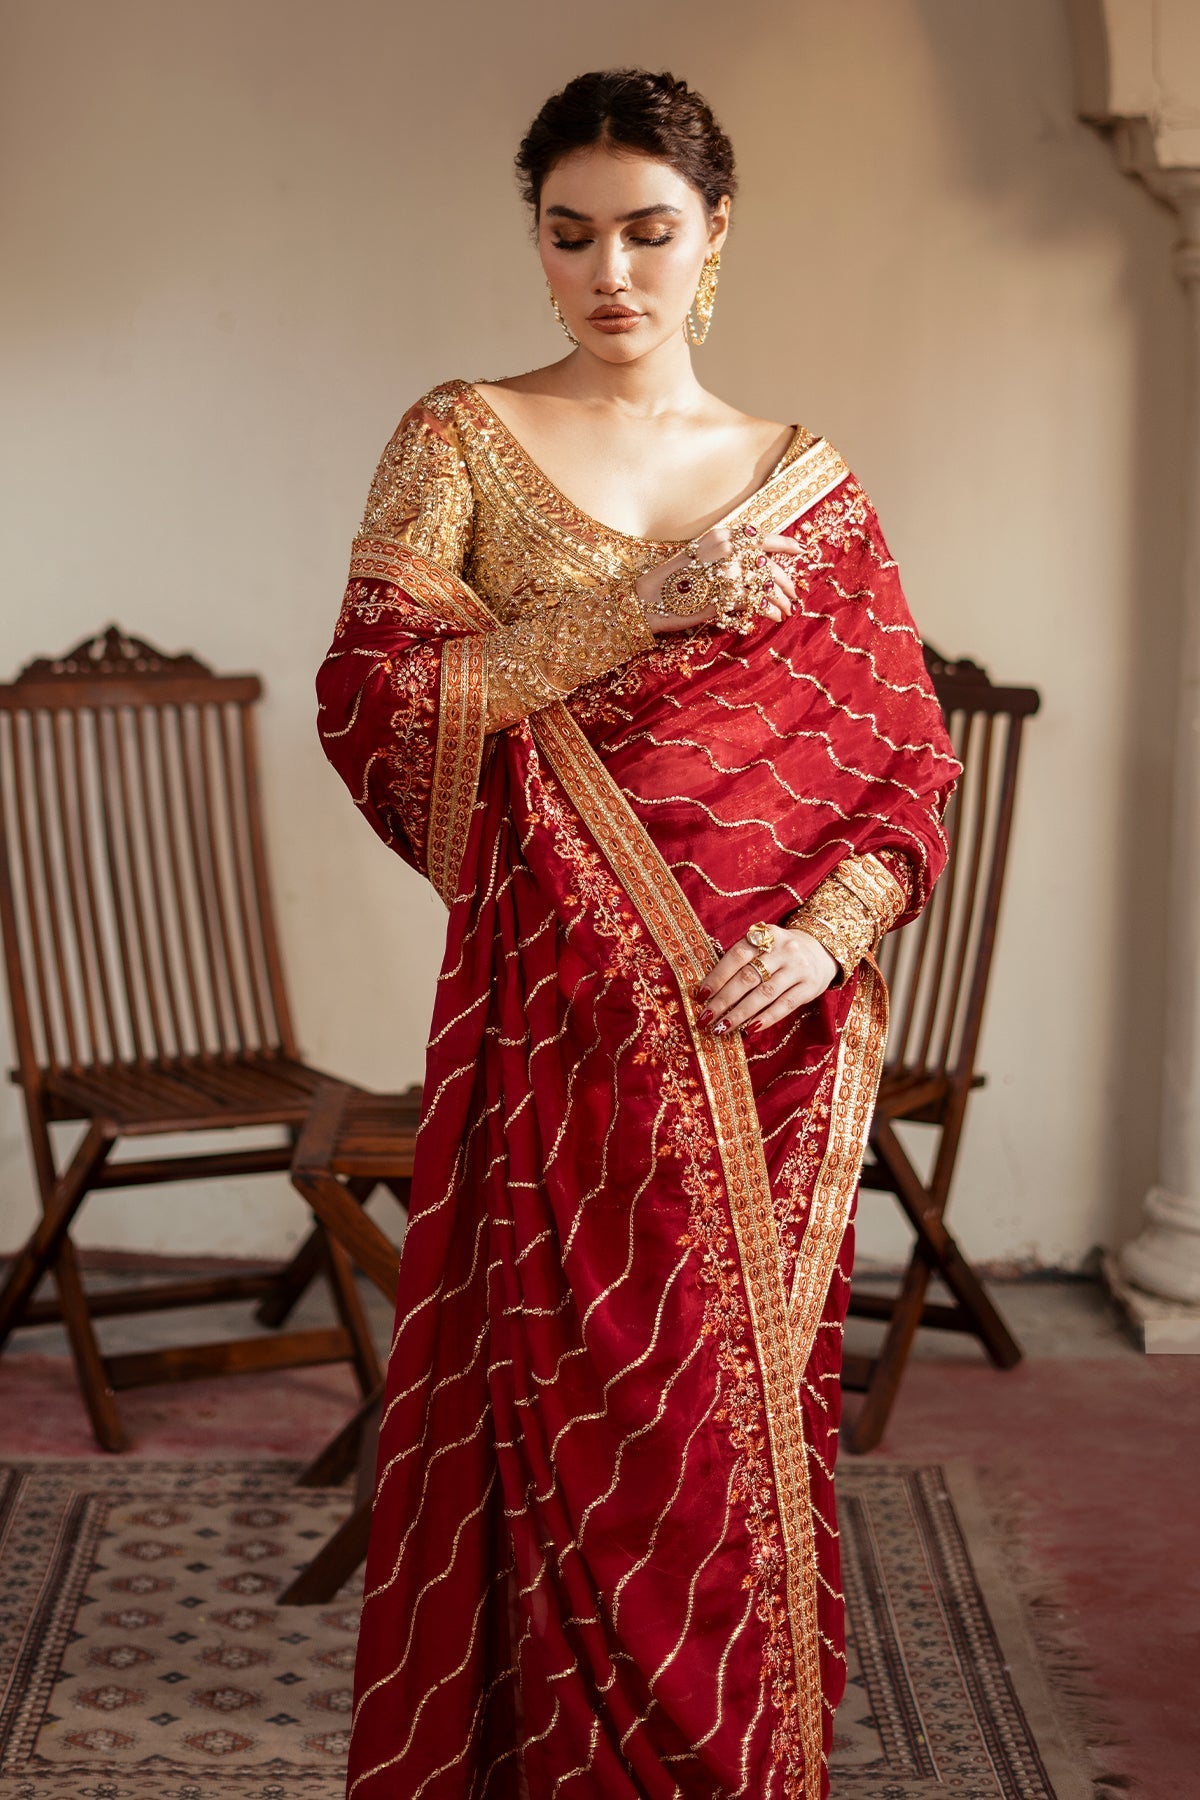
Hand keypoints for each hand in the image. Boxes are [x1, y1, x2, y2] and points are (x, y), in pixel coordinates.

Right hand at [636, 528, 802, 635]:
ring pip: (766, 583)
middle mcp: (728, 548)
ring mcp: (728, 569)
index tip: (800, 550)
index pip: (761, 536)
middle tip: (794, 593)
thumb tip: (751, 567)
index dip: (784, 543)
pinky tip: (775, 617)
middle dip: (785, 581)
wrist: (648, 598)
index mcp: (721, 536)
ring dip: (781, 598)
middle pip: (768, 563)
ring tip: (787, 610)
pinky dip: (769, 610)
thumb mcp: (698, 557)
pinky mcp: (727, 592)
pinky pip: (758, 601)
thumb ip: (724, 556)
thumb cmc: (670, 582)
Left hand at [696, 926, 837, 1035]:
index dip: (717, 976)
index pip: (737, 956)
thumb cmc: (780, 952)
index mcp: (766, 935)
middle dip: (724, 1000)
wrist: (821, 949)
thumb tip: (709, 990)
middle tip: (706, 1018)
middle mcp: (783, 949)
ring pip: (765, 994)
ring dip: (740, 1014)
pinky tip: (750, 1029)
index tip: (700, 995)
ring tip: (722, 1027)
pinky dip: (766, 1018)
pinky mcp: (810, 986)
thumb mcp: (764, 945)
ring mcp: (798, 968)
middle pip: (748, 977)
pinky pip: (785, 1005)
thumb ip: (742, 960)